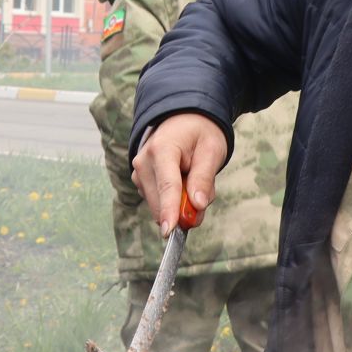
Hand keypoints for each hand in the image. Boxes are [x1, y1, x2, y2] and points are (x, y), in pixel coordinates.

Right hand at [132, 113, 227, 236]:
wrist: (184, 120)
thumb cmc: (200, 133)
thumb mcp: (211, 150)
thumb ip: (204, 178)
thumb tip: (198, 205)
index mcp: (162, 149)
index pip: (167, 185)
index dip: (170, 210)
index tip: (170, 231)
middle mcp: (144, 162)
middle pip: (161, 201)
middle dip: (184, 209)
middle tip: (204, 194)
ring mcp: (139, 173)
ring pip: (160, 205)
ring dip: (180, 204)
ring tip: (193, 178)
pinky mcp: (140, 182)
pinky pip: (159, 202)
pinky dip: (173, 200)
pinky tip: (183, 182)